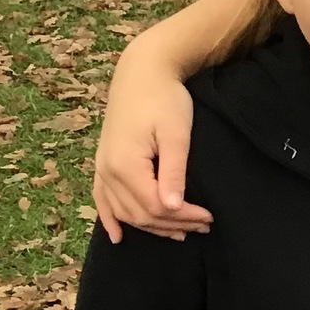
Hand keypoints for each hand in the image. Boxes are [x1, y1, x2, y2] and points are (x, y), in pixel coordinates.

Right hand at [92, 52, 211, 242]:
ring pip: (124, 212)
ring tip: (181, 231)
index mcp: (125, 164)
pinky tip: (117, 238)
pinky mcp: (102, 162)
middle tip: (204, 225)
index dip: (183, 217)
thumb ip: (173, 172)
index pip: (155, 206)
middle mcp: (108, 171)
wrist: (142, 71)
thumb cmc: (164, 98)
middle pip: (140, 214)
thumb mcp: (175, 134)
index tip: (208, 217)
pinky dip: (109, 219)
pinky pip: (101, 199)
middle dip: (173, 224)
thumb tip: (172, 207)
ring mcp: (102, 168)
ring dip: (151, 226)